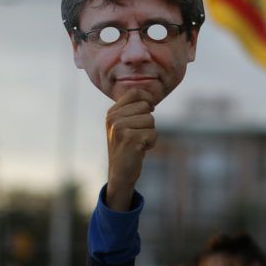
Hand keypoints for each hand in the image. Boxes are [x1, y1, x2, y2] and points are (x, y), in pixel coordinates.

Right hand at [105, 89, 156, 210]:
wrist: (120, 173)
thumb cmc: (127, 147)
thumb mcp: (124, 125)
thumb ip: (133, 110)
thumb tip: (151, 98)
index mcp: (112, 112)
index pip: (135, 92)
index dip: (147, 98)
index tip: (150, 109)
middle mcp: (113, 118)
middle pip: (145, 106)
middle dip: (148, 121)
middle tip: (138, 135)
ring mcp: (119, 128)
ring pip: (151, 120)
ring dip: (150, 133)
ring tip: (138, 143)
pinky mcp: (129, 138)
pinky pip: (153, 133)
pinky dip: (151, 143)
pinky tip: (140, 150)